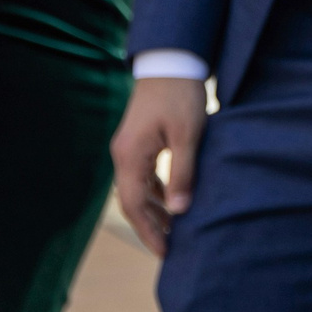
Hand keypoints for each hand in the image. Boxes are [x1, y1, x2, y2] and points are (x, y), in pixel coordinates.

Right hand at [110, 76, 207, 258]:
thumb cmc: (181, 95)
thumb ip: (182, 173)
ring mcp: (129, 148)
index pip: (133, 204)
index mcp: (130, 156)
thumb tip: (180, 210)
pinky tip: (171, 200)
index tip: (164, 251)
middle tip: (170, 248)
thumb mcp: (187, 135)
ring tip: (175, 229)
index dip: (148, 230)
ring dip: (153, 209)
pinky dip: (156, 191)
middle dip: (149, 225)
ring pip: (137, 188)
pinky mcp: (139, 141)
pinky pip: (143, 174)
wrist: (171, 61)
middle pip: (132, 200)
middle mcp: (123, 155)